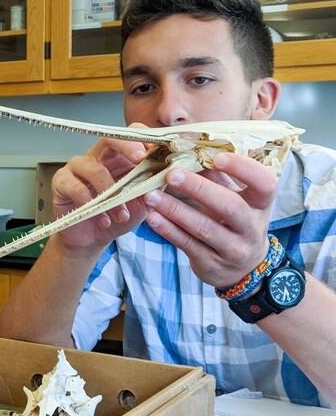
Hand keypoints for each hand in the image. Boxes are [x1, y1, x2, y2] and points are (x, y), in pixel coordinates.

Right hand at [51, 134, 150, 250]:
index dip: (145, 139)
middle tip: (140, 160)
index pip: (131, 134)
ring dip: (111, 194)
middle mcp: (97, 157)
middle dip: (127, 147)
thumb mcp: (144, 201)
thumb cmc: (117, 217)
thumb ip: (156, 184)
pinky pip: (76, 188)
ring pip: (94, 169)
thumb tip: (173, 170)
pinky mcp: (61, 182)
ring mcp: (77, 167)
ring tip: (121, 215)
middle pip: (110, 138)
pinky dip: (93, 206)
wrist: (94, 240)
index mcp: (119, 157)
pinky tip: (103, 220)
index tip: (160, 152)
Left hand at [143, 152, 278, 288]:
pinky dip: (169, 230)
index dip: (243, 169)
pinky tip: (153, 217)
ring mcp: (233, 248)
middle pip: (230, 206)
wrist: (242, 268)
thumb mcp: (235, 198)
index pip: (264, 183)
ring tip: (151, 195)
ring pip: (204, 228)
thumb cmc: (234, 221)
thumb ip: (217, 175)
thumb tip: (188, 146)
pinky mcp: (211, 263)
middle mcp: (251, 227)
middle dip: (199, 188)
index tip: (217, 156)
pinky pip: (188, 244)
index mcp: (261, 204)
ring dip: (175, 209)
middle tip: (171, 173)